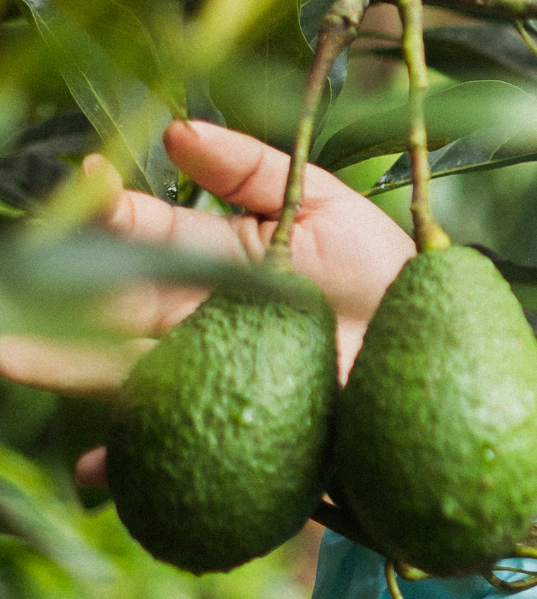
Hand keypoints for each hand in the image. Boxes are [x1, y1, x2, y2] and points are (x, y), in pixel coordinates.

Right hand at [0, 120, 414, 483]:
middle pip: (101, 309)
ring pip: (109, 375)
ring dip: (51, 368)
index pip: (140, 235)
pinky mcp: (221, 431)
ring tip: (3, 355)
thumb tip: (174, 128)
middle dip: (39, 302)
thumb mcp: (321, 204)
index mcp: (206, 259)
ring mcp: (198, 378)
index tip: (82, 184)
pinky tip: (96, 471)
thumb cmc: (378, 268)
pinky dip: (124, 465)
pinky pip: (160, 450)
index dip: (105, 214)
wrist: (431, 345)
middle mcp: (187, 320)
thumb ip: (250, 170)